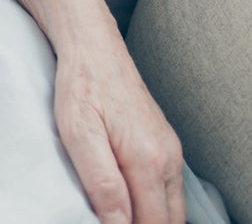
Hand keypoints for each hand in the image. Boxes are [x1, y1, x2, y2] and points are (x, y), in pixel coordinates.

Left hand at [54, 40, 183, 223]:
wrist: (93, 45)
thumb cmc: (81, 85)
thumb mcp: (78, 132)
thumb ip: (102, 182)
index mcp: (148, 160)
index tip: (104, 223)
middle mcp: (168, 158)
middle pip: (168, 221)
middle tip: (109, 219)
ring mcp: (170, 151)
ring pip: (172, 208)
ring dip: (151, 219)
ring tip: (117, 213)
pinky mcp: (165, 144)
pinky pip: (168, 189)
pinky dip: (154, 203)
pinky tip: (130, 200)